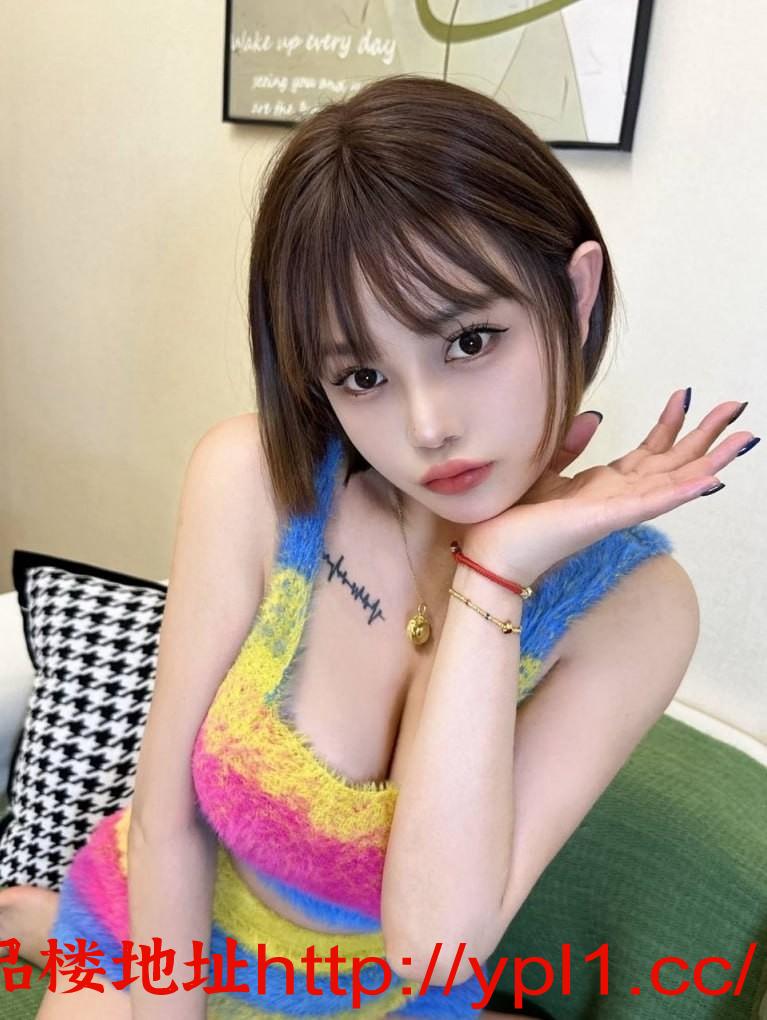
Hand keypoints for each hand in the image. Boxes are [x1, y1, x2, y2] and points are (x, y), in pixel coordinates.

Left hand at [463, 389, 755, 583]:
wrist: (491, 551)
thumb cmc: (514, 518)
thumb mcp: (544, 469)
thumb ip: (571, 445)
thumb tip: (596, 415)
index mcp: (605, 486)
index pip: (649, 451)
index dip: (670, 424)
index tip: (685, 394)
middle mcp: (619, 498)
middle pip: (674, 463)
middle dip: (707, 436)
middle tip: (737, 407)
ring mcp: (617, 510)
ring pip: (674, 482)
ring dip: (711, 461)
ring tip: (743, 440)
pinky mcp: (605, 519)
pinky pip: (649, 503)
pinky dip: (680, 492)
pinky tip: (708, 480)